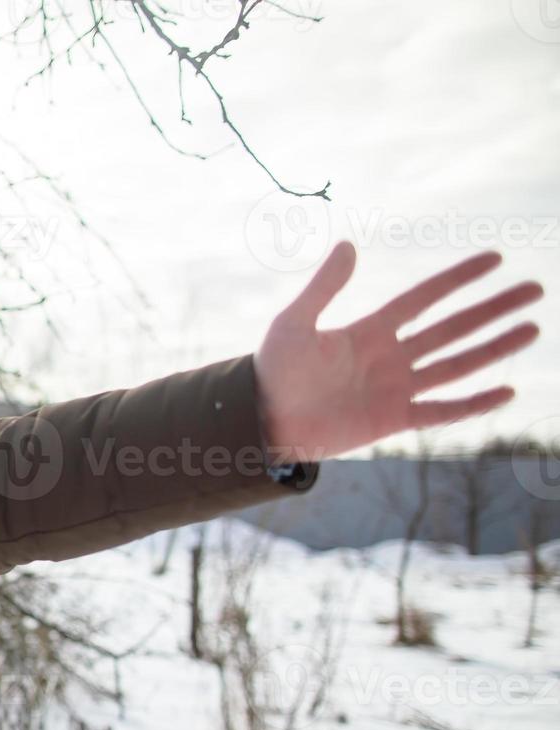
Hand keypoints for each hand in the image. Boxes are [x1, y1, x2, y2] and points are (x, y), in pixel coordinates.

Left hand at [253, 241, 542, 462]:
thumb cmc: (271, 371)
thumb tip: (349, 245)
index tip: (495, 258)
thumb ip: (324, 287)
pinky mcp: (393, 420)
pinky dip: (474, 403)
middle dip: (492, 309)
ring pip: (457, 364)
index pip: (424, 298)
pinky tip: (507, 390)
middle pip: (452, 328)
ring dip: (495, 348)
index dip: (458, 279)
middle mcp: (389, 357)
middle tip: (535, 289)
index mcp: (369, 330)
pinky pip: (442, 411)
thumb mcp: (294, 322)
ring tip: (532, 328)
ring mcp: (394, 389)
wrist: (262, 421)